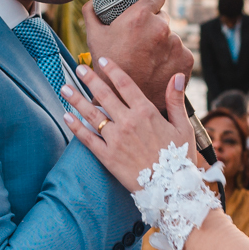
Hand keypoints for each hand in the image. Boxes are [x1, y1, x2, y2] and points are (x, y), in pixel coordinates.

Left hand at [60, 60, 196, 191]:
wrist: (170, 189)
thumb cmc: (180, 158)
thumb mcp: (183, 127)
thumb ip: (176, 100)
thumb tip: (177, 76)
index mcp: (146, 112)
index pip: (125, 85)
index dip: (112, 71)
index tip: (102, 61)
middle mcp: (128, 122)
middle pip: (104, 95)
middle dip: (89, 79)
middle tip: (79, 68)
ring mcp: (116, 139)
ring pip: (91, 114)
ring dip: (76, 99)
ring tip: (65, 88)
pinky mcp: (107, 156)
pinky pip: (87, 139)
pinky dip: (76, 127)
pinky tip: (66, 116)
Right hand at [83, 0, 192, 110]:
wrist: (125, 102)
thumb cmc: (107, 68)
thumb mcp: (94, 37)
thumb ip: (92, 13)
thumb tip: (94, 1)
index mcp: (141, 16)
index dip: (151, 0)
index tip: (147, 6)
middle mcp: (162, 27)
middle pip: (163, 17)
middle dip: (154, 24)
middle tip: (141, 39)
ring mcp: (176, 44)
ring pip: (171, 36)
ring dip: (163, 43)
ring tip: (148, 58)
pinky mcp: (186, 60)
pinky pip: (180, 52)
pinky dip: (172, 58)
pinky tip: (159, 67)